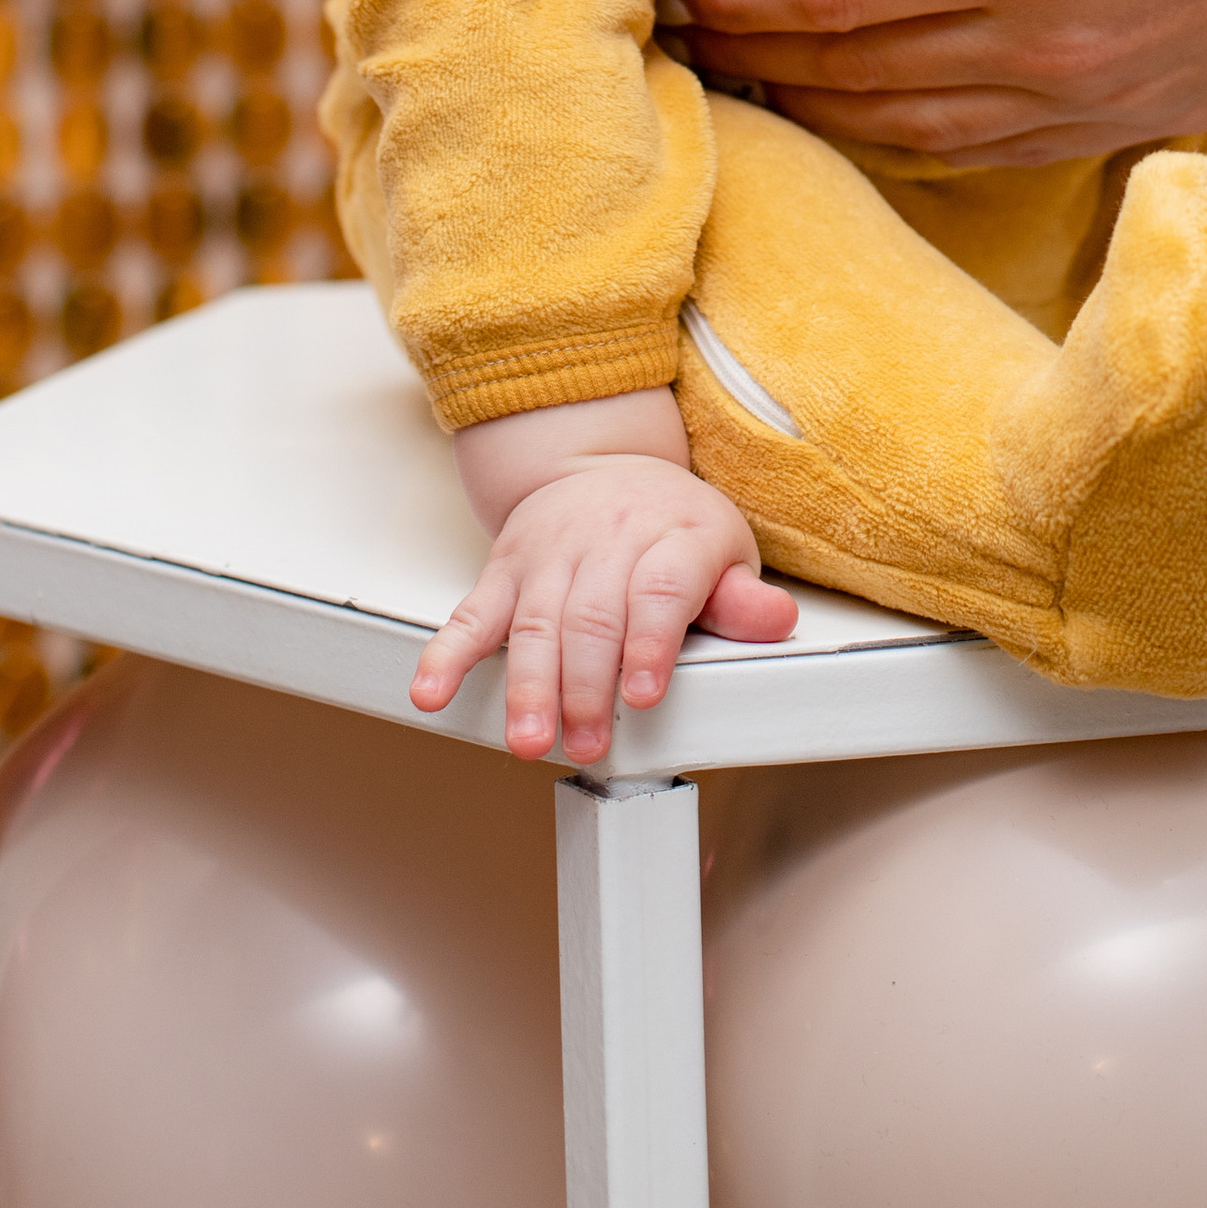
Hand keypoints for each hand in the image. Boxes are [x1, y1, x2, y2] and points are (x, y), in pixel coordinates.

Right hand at [411, 391, 794, 758]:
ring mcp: (550, 555)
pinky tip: (432, 692)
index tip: (643, 694)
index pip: (659, 587)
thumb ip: (741, 598)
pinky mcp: (505, 570)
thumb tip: (774, 620)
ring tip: (529, 738)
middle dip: (585, 686)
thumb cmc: (670, 525)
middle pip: (592, 615)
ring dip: (528, 685)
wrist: (603, 465)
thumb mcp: (722, 551)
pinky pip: (472, 612)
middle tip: (586, 742)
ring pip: (535, 622)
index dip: (650, 642)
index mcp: (673, 535)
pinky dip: (448, 654)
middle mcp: (608, 540)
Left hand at [680, 0, 1206, 168]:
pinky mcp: (1141, 123)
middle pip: (855, 79)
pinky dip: (909, 137)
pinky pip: (989, 151)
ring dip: (821, 112)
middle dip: (756, 62)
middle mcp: (1049, 52)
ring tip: (751, 81)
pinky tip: (875, 110)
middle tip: (680, 36)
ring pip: (912, 133)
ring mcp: (1097, 103)